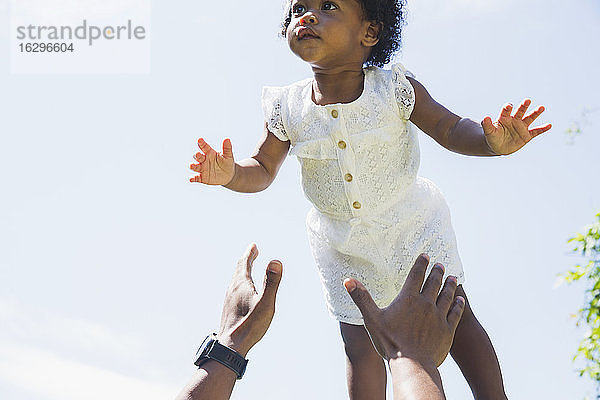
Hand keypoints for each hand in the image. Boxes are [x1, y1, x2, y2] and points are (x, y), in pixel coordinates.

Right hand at [189, 138, 235, 184]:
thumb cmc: (227, 163)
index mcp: (210, 153)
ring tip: (191, 165)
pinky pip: (196, 178)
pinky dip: (193, 178)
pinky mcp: (202, 177)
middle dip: (197, 155)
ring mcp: (202, 169)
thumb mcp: (228, 156)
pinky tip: (191, 179)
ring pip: (195, 167)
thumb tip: (227, 139)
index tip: (200, 139)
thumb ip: (227, 148)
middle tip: (197, 154)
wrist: (228, 175)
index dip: (202, 143)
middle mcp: (204, 160)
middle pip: (198, 157)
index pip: (205, 147)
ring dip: (193, 166)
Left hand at [217, 244, 282, 356]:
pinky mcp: (229, 309)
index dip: (250, 253)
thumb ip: (272, 282)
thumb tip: (276, 261)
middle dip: (246, 260)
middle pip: (239, 270)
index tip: (253, 245)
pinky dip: (240, 284)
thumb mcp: (266, 303)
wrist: (231, 346)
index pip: (244, 263)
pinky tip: (242, 293)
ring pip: (235, 280)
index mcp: (241, 284)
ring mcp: (229, 299)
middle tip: (252, 252)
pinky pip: (234, 290)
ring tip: (247, 270)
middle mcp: (233, 289)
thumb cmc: (250, 325)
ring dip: (242, 271)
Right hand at [344, 254, 464, 366]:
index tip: (426, 256)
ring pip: (447, 295)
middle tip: (440, 265)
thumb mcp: (372, 318)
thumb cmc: (390, 341)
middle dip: (437, 272)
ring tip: (452, 277)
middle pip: (434, 283)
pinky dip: (458, 304)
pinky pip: (455, 313)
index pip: (416, 275)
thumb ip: (361, 298)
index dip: (421, 264)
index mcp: (408, 298)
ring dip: (450, 285)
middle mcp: (426, 304)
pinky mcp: (447, 330)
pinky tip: (460, 299)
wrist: (412, 364)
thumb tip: (347, 280)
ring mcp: (438, 316)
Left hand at [482, 99, 551, 154]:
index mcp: (504, 118)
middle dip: (523, 106)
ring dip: (535, 113)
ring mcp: (521, 127)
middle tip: (527, 100)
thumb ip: (487, 125)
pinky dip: (542, 129)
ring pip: (530, 118)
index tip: (509, 106)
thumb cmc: (493, 138)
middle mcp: (514, 120)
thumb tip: (485, 117)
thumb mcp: (489, 132)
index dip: (507, 108)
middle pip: (520, 111)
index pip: (506, 111)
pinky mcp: (527, 135)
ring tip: (541, 107)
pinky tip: (549, 125)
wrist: (498, 147)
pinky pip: (536, 131)